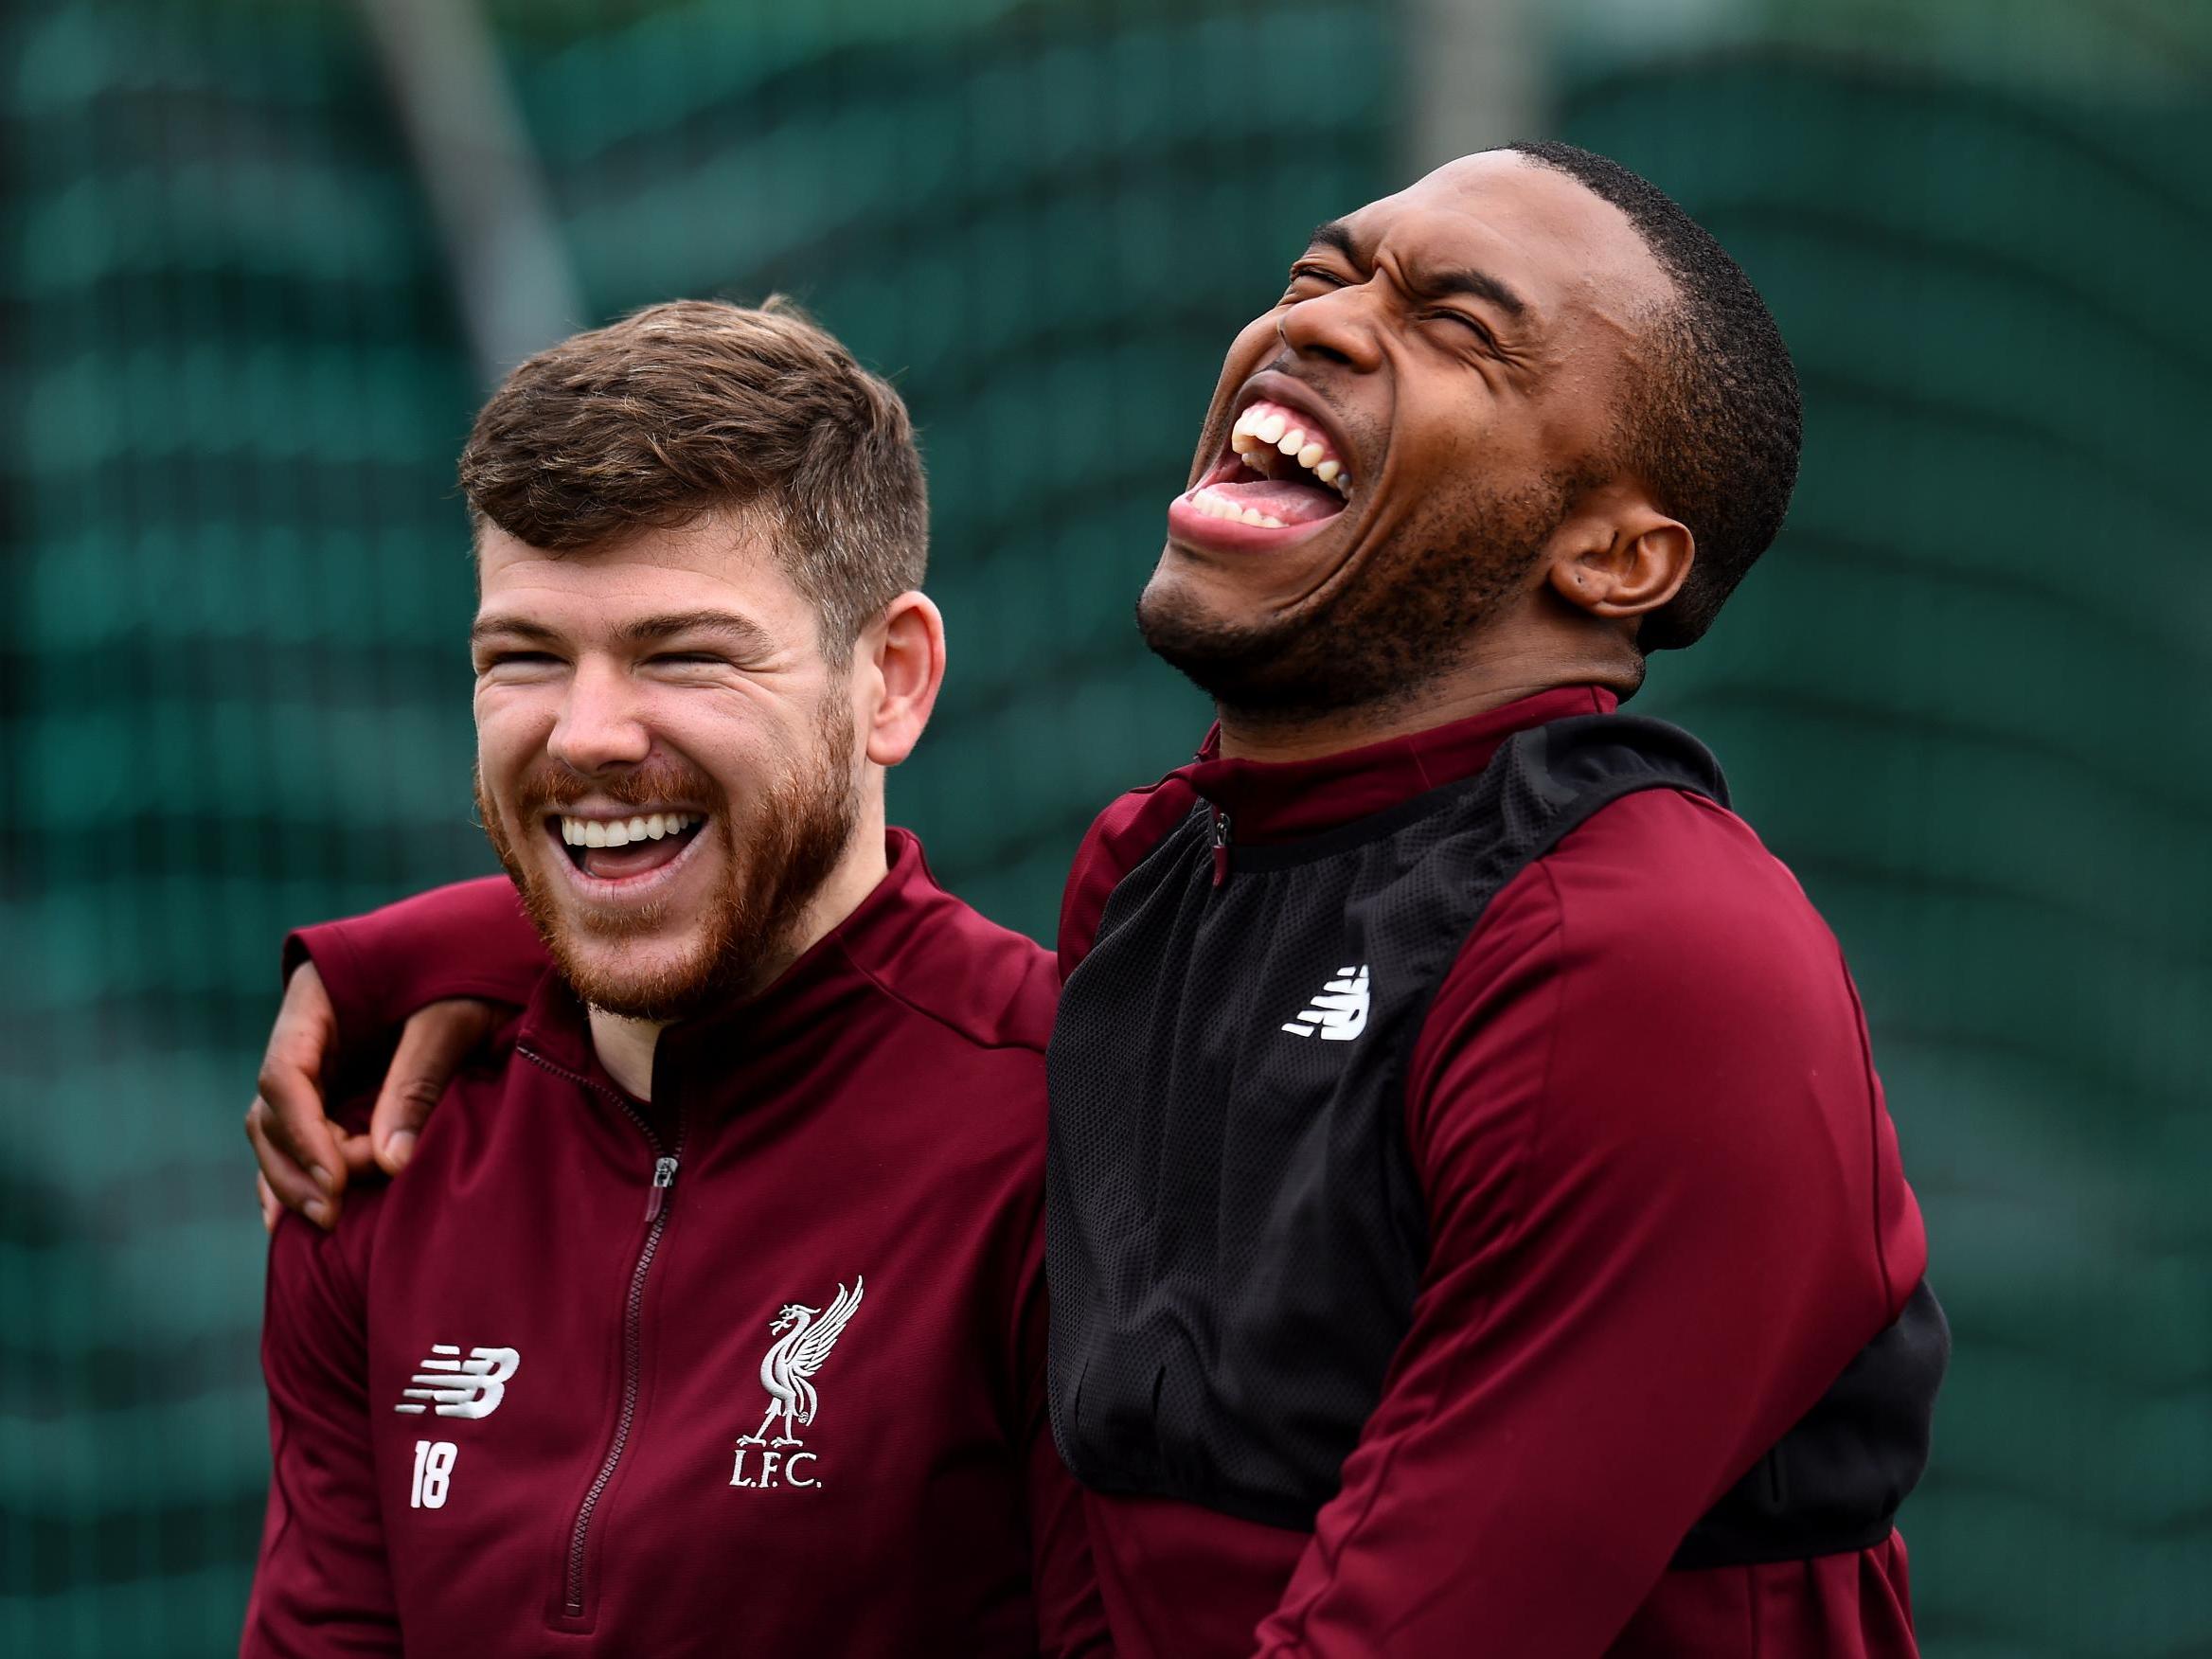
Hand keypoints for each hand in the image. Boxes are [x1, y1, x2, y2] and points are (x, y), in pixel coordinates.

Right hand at [245, 962, 506, 1230]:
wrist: (494, 943)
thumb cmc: (475, 966)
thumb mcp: (452, 1016)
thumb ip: (418, 1080)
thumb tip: (390, 1164)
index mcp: (317, 998)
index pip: (284, 1074)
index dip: (302, 1133)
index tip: (335, 1178)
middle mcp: (305, 1033)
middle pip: (273, 1109)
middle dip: (297, 1164)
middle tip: (331, 1212)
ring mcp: (319, 1061)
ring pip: (282, 1129)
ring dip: (298, 1176)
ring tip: (323, 1222)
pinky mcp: (341, 1086)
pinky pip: (308, 1134)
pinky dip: (306, 1171)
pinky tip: (304, 1215)